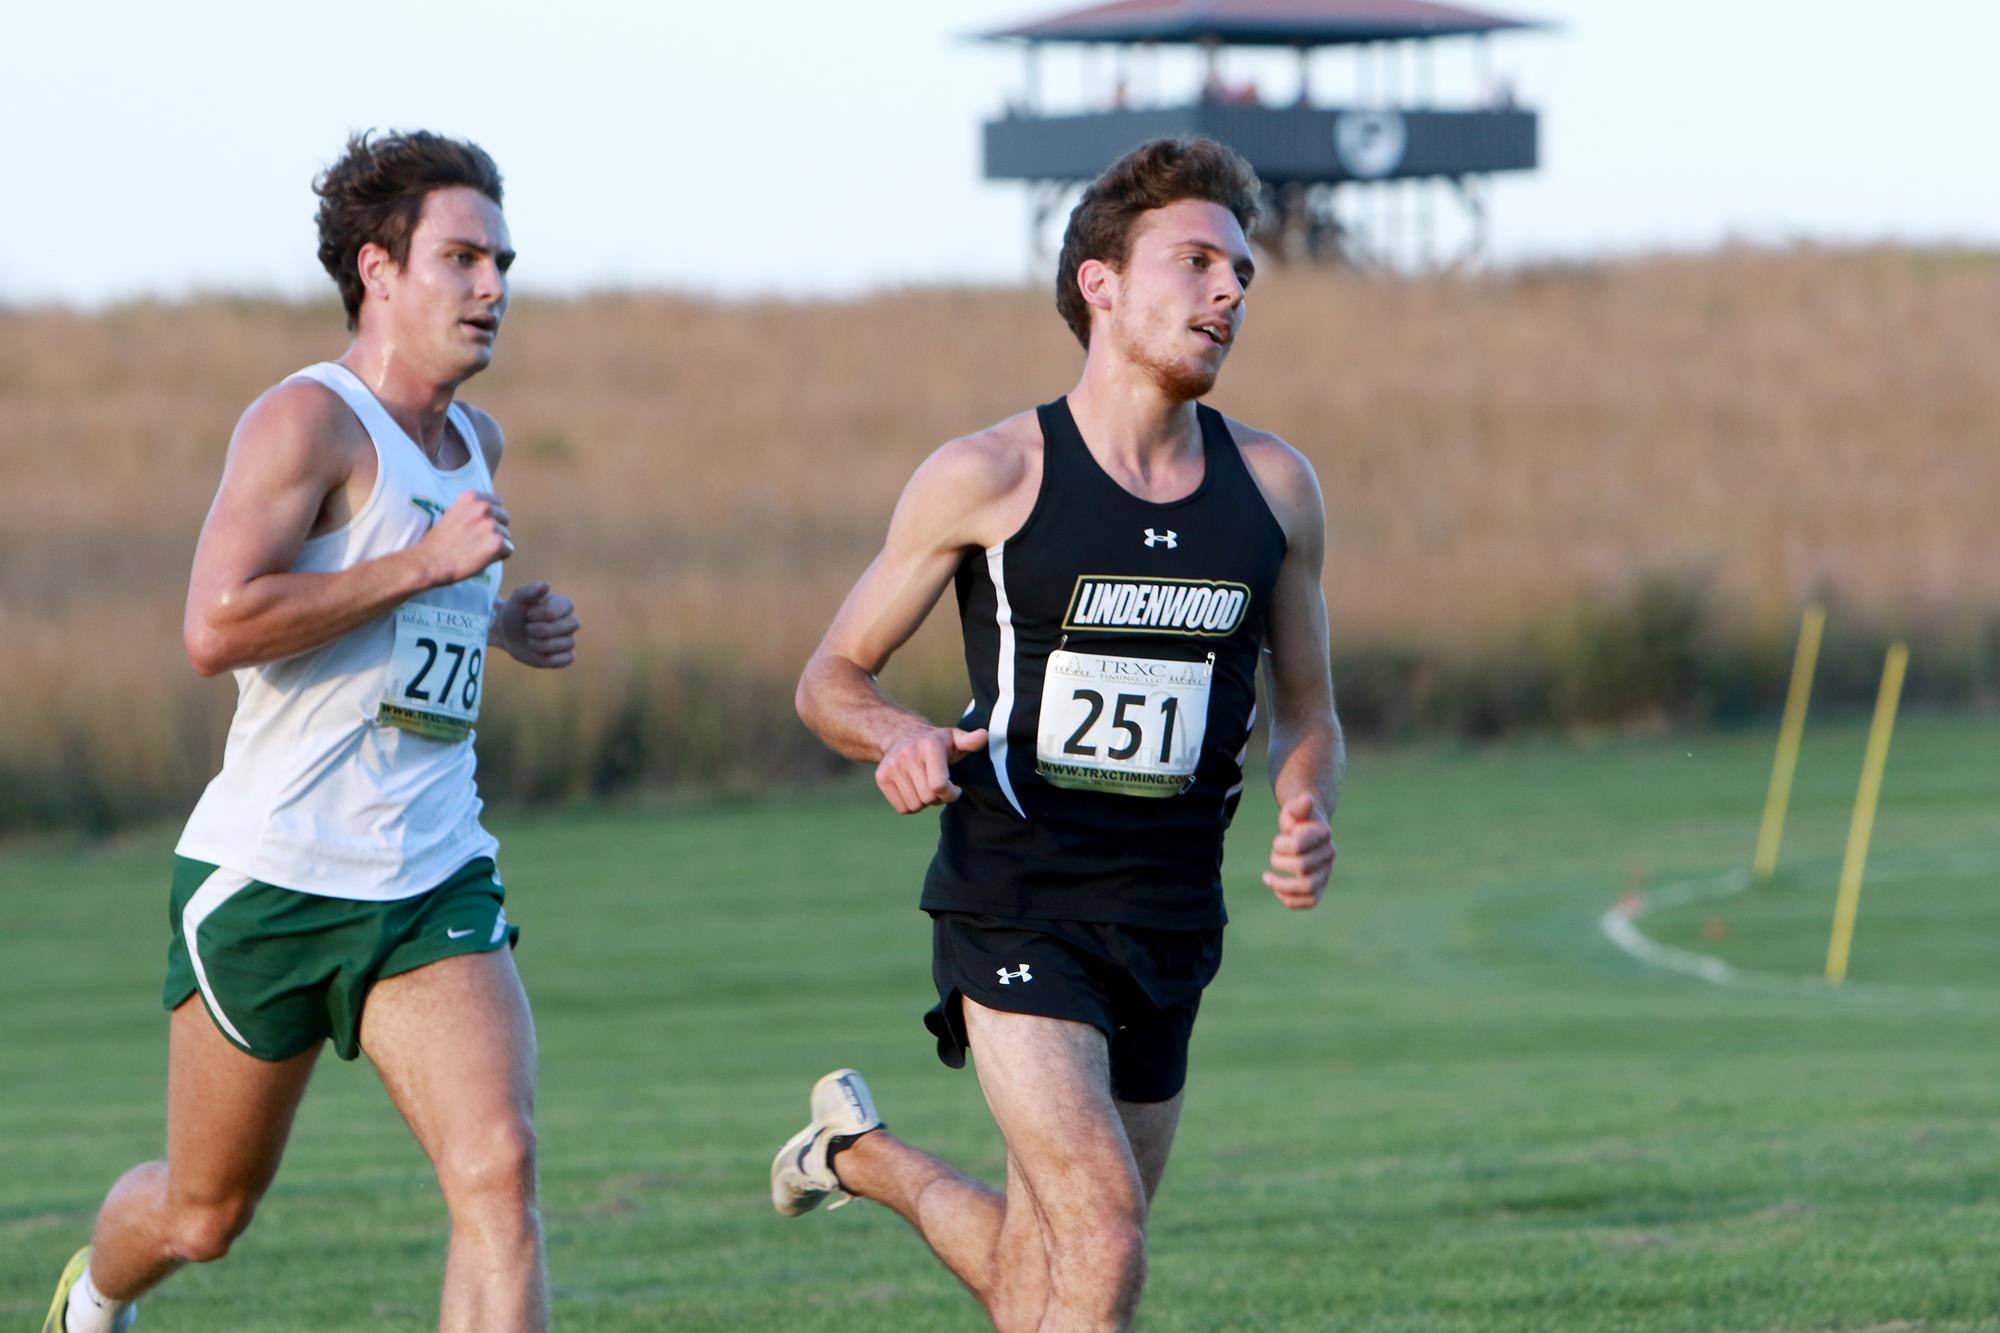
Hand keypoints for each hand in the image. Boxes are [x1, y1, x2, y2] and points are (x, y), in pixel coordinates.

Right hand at [418, 490, 511, 585]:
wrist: (429, 561)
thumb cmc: (440, 542)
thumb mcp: (454, 513)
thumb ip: (473, 510)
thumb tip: (493, 512)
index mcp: (472, 496)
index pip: (497, 503)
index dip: (490, 518)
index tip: (477, 528)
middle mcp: (483, 507)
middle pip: (505, 519)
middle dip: (495, 530)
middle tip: (475, 542)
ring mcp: (491, 524)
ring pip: (506, 536)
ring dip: (495, 545)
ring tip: (474, 550)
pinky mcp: (497, 542)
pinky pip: (508, 550)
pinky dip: (498, 557)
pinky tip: (480, 558)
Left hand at [494, 581, 578, 667]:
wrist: (508, 635)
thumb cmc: (515, 613)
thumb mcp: (518, 599)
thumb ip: (530, 591)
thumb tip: (546, 585)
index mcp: (563, 604)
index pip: (563, 609)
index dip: (542, 614)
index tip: (528, 614)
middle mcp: (570, 621)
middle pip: (568, 626)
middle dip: (541, 630)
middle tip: (528, 628)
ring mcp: (569, 639)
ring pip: (566, 643)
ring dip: (541, 644)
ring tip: (530, 641)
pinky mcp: (565, 656)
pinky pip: (568, 659)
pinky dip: (552, 658)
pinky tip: (539, 653)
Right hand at [875, 726, 987, 813]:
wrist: (901, 735)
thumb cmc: (936, 743)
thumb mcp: (955, 738)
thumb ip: (971, 741)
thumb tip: (985, 736)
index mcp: (929, 747)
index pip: (939, 785)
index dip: (950, 794)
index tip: (955, 788)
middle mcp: (908, 755)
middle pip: (928, 798)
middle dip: (938, 797)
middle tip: (939, 786)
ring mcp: (892, 767)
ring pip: (915, 805)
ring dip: (924, 802)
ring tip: (925, 786)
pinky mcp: (881, 778)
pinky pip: (902, 808)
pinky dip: (910, 805)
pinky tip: (914, 790)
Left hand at [1264, 791, 1333, 909]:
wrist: (1307, 831)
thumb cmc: (1297, 819)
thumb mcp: (1293, 810)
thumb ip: (1297, 806)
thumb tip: (1306, 799)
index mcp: (1323, 833)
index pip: (1298, 846)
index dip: (1281, 845)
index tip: (1278, 840)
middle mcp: (1329, 854)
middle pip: (1301, 868)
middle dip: (1279, 862)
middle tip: (1274, 855)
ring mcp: (1326, 871)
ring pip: (1308, 888)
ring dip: (1283, 886)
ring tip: (1267, 878)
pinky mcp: (1320, 886)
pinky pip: (1310, 901)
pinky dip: (1291, 899)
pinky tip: (1276, 889)